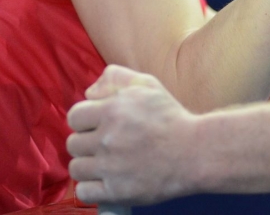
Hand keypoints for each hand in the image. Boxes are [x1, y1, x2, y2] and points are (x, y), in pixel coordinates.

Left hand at [67, 65, 199, 204]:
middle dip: (87, 143)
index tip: (99, 126)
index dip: (85, 121)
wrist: (195, 152)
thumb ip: (115, 77)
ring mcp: (111, 167)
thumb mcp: (147, 84)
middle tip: (106, 145)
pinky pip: (84, 191)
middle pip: (73, 143)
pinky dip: (91, 187)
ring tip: (107, 163)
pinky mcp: (116, 191)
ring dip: (89, 165)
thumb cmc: (170, 117)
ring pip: (76, 168)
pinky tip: (106, 180)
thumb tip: (89, 93)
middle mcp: (108, 138)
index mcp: (112, 110)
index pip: (74, 116)